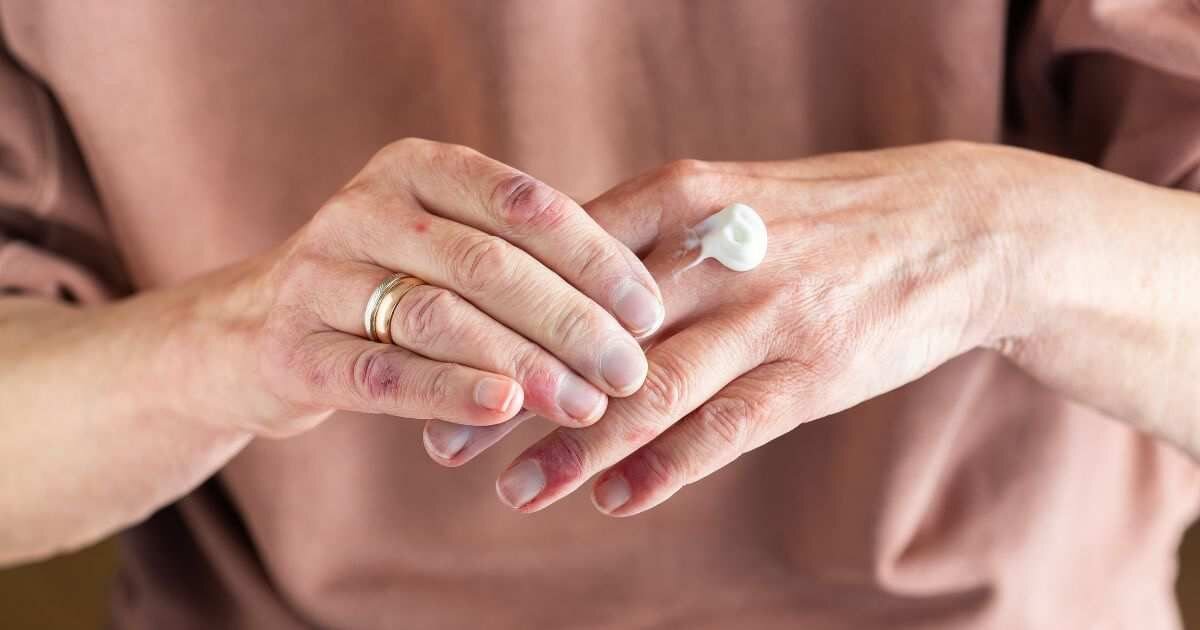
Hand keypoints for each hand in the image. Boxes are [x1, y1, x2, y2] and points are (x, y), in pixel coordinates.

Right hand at [181, 138, 663, 437]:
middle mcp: (361, 209)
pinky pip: (383, 373)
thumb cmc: (384, 288)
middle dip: (572, 322)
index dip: (594, 258)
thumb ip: (519, 258)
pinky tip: (505, 409)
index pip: (522, 204)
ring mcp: (318, 277)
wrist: (250, 332)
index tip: (648, 310)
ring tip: (585, 402)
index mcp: (412, 168)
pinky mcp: (292, 349)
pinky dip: (449, 391)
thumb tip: (637, 309)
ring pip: (439, 317)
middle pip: (488, 264)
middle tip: (629, 370)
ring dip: (525, 363)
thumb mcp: (442, 246)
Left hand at [450, 142, 1058, 513]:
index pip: (557, 262)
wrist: (953, 226)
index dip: (490, 316)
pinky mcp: (814, 371)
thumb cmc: (818, 217)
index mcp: (678, 196)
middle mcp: (712, 252)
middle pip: (587, 335)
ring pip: (648, 390)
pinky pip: (726, 428)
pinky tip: (615, 501)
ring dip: (574, 447)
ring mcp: (766, 314)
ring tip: (513, 492)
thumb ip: (642, 236)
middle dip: (510, 394)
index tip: (434, 361)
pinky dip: (665, 468)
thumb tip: (547, 283)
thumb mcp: (725, 198)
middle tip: (443, 447)